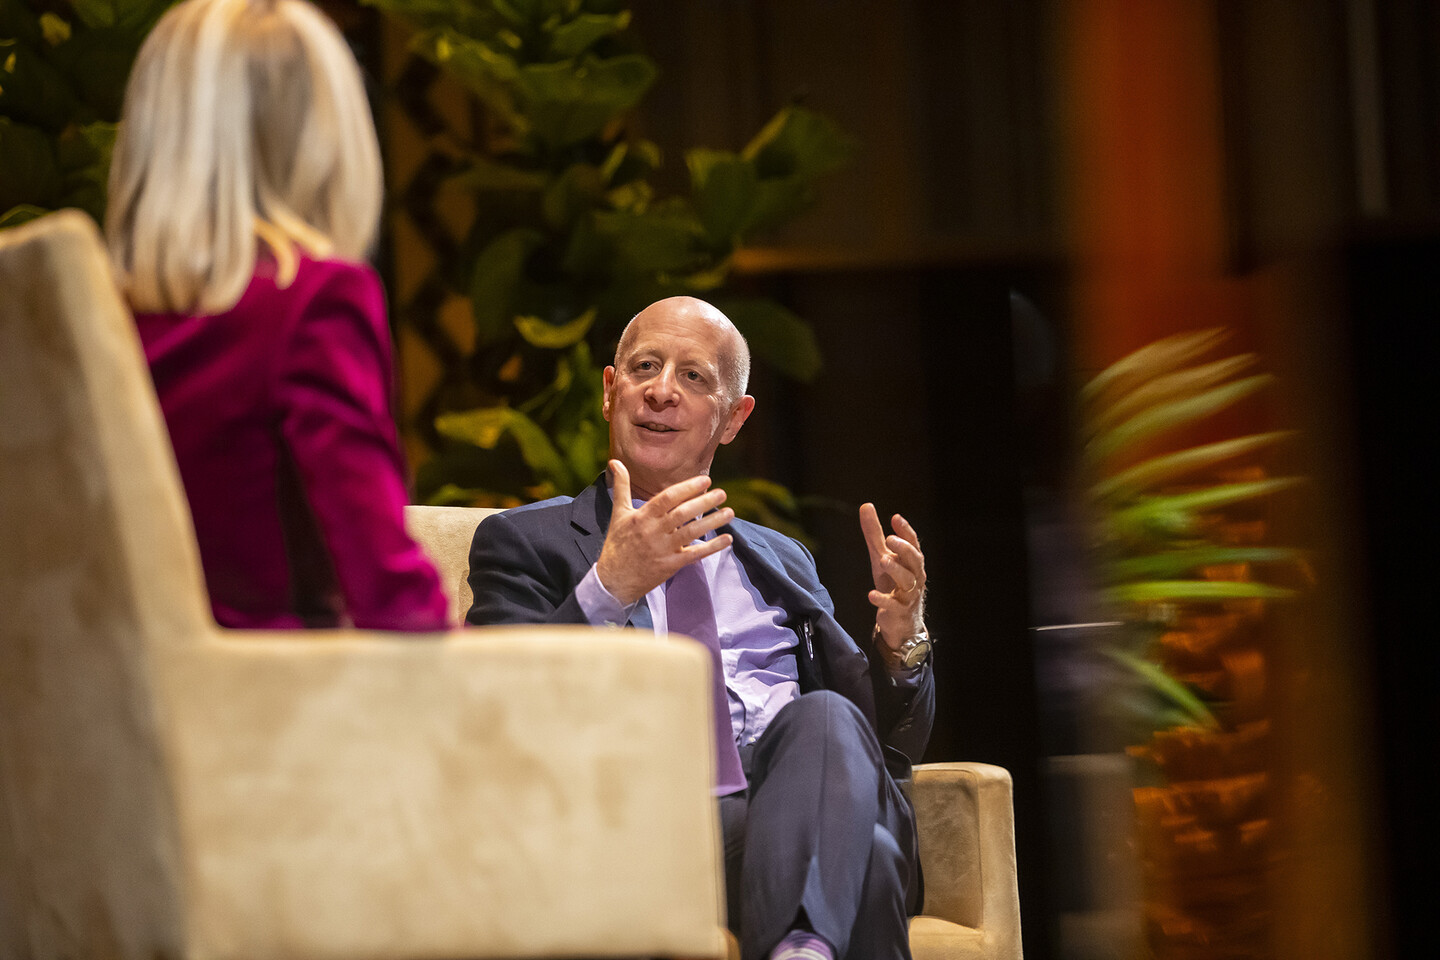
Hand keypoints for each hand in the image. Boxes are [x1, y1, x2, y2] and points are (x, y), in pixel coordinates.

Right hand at [595, 460, 735, 604]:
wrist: (613, 579)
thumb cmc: (617, 543)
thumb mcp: (618, 513)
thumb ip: (621, 486)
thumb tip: (615, 461)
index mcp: (642, 517)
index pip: (667, 498)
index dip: (687, 488)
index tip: (705, 480)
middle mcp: (653, 531)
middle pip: (682, 514)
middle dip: (704, 502)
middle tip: (722, 493)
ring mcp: (663, 549)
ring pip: (691, 532)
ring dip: (712, 522)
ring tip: (730, 512)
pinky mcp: (671, 565)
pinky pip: (694, 554)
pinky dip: (712, 547)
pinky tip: (727, 539)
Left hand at [860, 503, 926, 655]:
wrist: (900, 621)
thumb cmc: (892, 583)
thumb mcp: (881, 556)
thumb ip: (874, 534)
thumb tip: (866, 505)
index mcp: (911, 562)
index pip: (913, 544)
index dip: (906, 531)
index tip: (895, 518)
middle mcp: (915, 577)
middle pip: (914, 561)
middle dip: (904, 549)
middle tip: (889, 539)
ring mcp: (908, 595)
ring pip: (908, 581)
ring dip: (896, 569)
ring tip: (883, 559)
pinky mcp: (899, 612)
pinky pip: (894, 605)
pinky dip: (883, 600)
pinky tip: (871, 595)